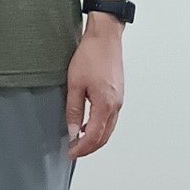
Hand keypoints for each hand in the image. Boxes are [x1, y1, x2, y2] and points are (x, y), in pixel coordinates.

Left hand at [65, 21, 123, 159]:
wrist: (105, 36)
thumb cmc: (91, 54)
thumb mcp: (75, 83)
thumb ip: (74, 110)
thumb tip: (73, 130)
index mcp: (106, 104)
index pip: (94, 137)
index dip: (81, 149)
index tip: (71, 152)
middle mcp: (116, 105)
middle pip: (104, 137)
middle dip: (89, 148)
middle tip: (74, 150)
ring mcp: (119, 99)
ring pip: (109, 129)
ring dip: (95, 138)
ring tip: (79, 140)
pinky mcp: (118, 93)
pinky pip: (111, 118)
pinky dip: (101, 126)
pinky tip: (89, 123)